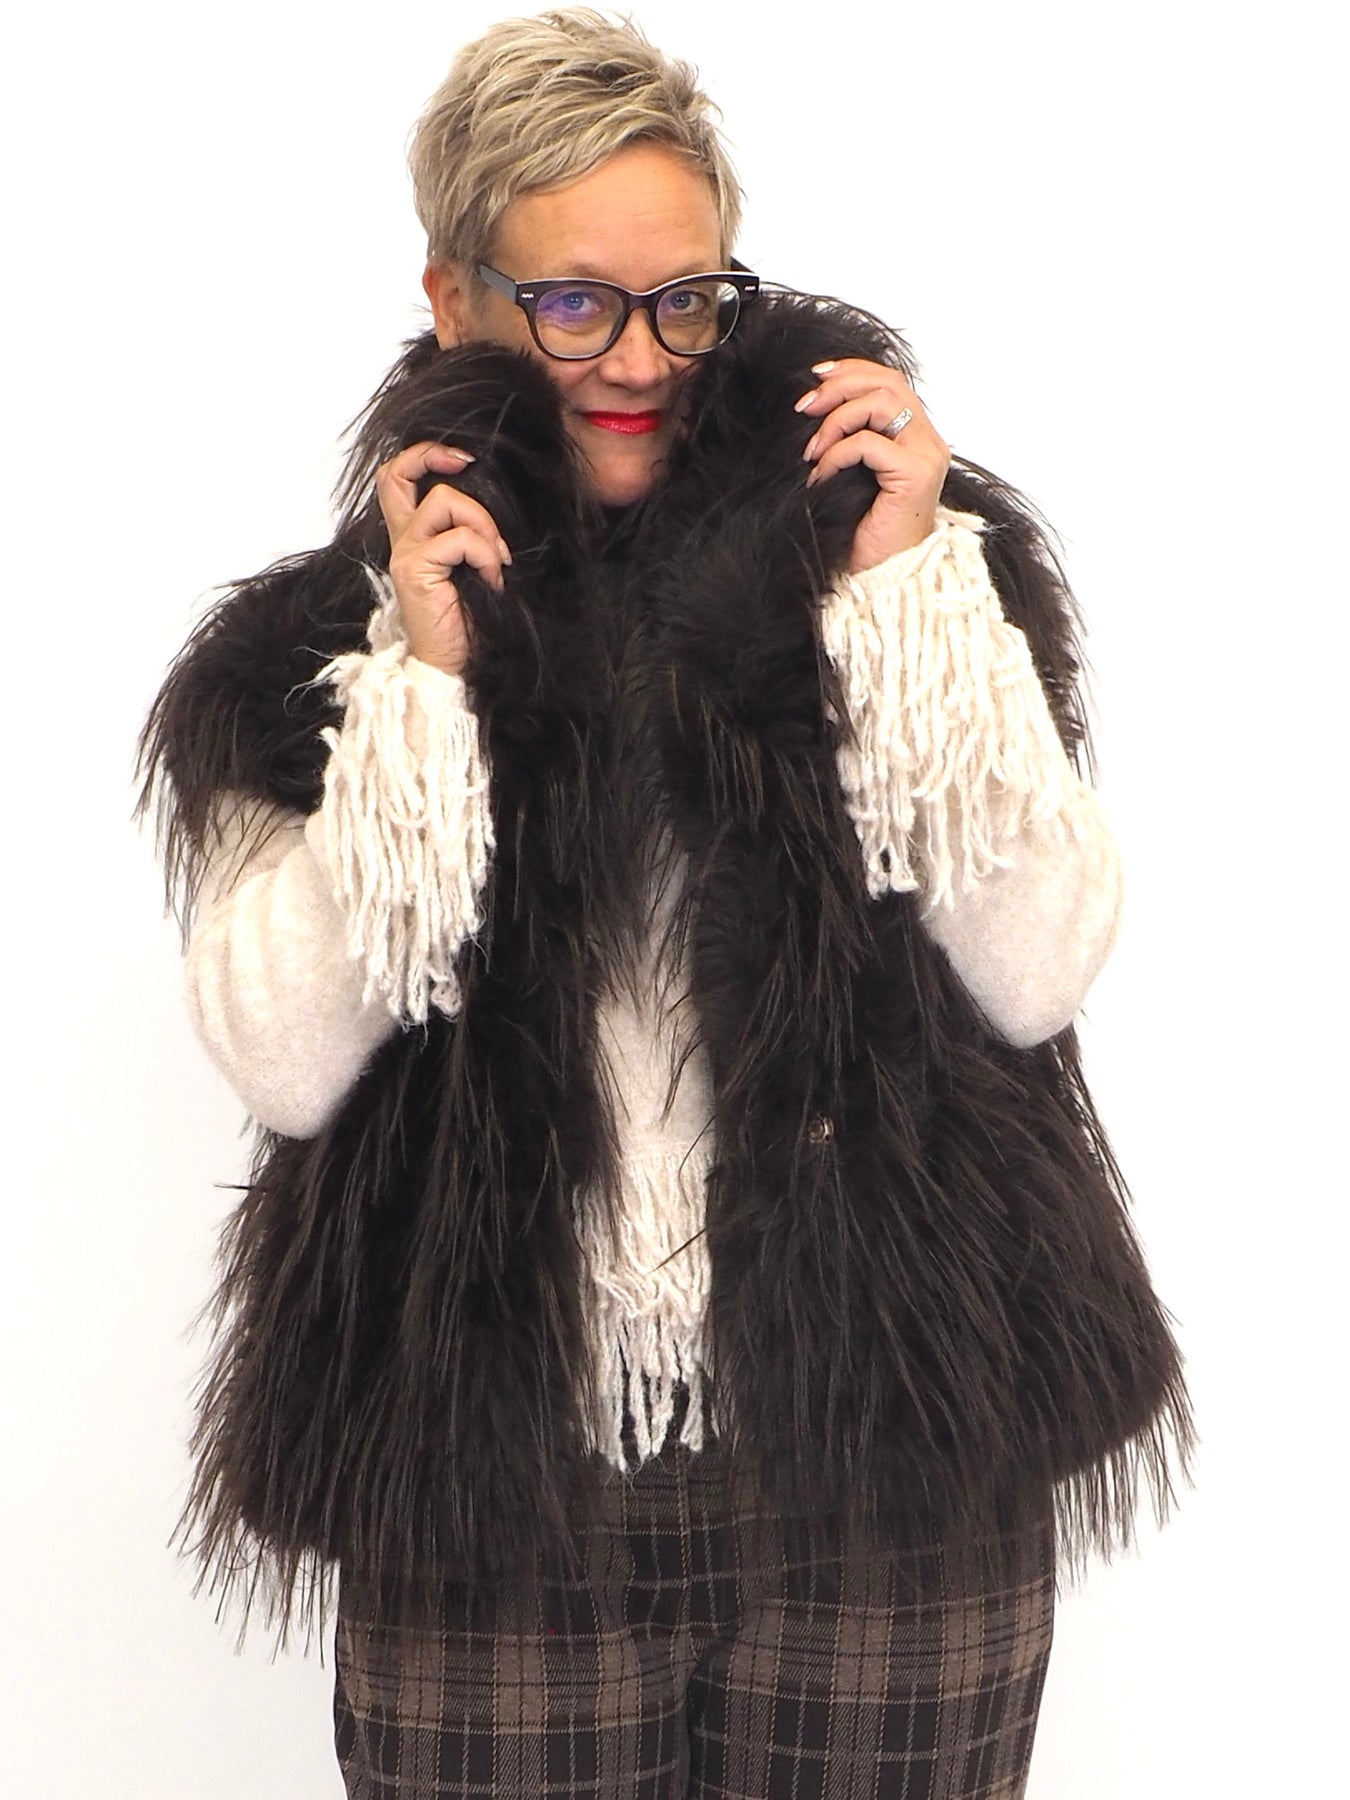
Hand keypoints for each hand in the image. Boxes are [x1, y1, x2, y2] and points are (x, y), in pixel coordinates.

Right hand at [374, 441, 512, 676]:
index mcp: (414, 539)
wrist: (458, 669)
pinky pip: (459, 539)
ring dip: (482, 526)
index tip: (463, 459)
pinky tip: (491, 581)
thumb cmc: (473, 624)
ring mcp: (405, 554)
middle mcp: (402, 541)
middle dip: (434, 456)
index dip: (424, 455)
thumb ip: (475, 535)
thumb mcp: (477, 568)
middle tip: (468, 464)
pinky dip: (485, 555)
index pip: (396, 478)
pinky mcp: (414, 570)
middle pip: (394, 474)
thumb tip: (501, 504)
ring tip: (495, 561)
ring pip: (444, 501)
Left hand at [796, 360, 950, 572]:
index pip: (891, 381)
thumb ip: (850, 437)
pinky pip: (868, 443)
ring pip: (882, 402)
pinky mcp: (915, 474)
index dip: (852, 371)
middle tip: (804, 407)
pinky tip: (821, 476)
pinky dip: (837, 453)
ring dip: (836, 419)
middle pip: (888, 382)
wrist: (882, 579)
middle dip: (839, 387)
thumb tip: (814, 403)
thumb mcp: (853, 474)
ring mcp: (926, 456)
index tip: (815, 378)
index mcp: (917, 438)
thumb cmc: (864, 534)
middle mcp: (929, 442)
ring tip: (812, 450)